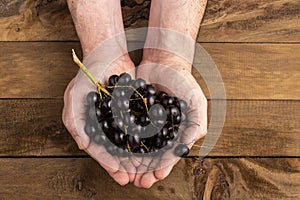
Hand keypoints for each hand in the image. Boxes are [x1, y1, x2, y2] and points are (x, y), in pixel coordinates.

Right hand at [63, 0, 139, 185]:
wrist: (108, 52)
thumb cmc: (88, 72)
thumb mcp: (76, 95)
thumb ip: (75, 120)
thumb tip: (83, 146)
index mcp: (88, 124)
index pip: (98, 148)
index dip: (107, 162)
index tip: (118, 174)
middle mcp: (104, 124)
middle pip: (113, 149)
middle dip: (122, 165)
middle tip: (132, 179)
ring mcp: (119, 117)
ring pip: (127, 142)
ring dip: (134, 157)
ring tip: (143, 170)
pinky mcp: (132, 110)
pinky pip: (138, 127)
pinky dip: (144, 139)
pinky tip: (153, 149)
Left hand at [133, 52, 207, 187]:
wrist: (164, 60)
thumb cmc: (183, 81)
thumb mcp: (195, 102)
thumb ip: (196, 125)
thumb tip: (188, 147)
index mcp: (176, 131)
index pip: (170, 153)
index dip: (164, 166)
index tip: (156, 176)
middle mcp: (160, 130)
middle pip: (153, 154)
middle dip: (146, 169)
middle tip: (139, 182)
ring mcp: (145, 123)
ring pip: (137, 146)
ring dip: (133, 161)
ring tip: (126, 174)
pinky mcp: (132, 113)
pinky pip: (125, 130)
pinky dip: (121, 142)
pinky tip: (116, 152)